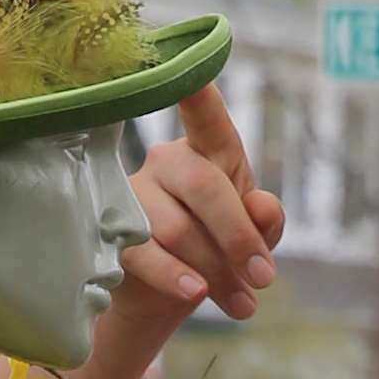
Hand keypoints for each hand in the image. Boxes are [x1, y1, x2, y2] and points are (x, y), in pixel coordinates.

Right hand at [101, 78, 283, 355]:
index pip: (208, 116)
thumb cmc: (216, 248)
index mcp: (208, 151)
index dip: (200, 94)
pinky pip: (147, 254)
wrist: (168, 295)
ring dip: (217, 273)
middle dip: (239, 237)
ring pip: (180, 230)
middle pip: (205, 188)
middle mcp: (166, 161)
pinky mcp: (112, 233)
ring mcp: (134, 194)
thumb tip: (263, 207)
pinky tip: (195, 294)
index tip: (195, 75)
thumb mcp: (254, 235)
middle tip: (264, 277)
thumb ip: (266, 221)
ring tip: (242, 303)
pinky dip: (177, 278)